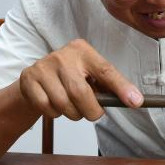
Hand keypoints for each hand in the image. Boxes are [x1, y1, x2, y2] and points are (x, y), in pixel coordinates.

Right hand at [18, 39, 141, 120]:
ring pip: (62, 103)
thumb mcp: (90, 75)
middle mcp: (63, 55)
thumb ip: (109, 86)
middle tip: (91, 113)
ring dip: (72, 114)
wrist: (35, 78)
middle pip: (80, 92)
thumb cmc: (70, 77)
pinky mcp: (29, 78)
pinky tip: (55, 105)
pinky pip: (46, 107)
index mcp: (83, 50)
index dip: (121, 87)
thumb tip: (134, 99)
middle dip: (90, 110)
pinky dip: (54, 113)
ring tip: (72, 107)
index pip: (106, 70)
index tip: (136, 102)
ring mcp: (43, 66)